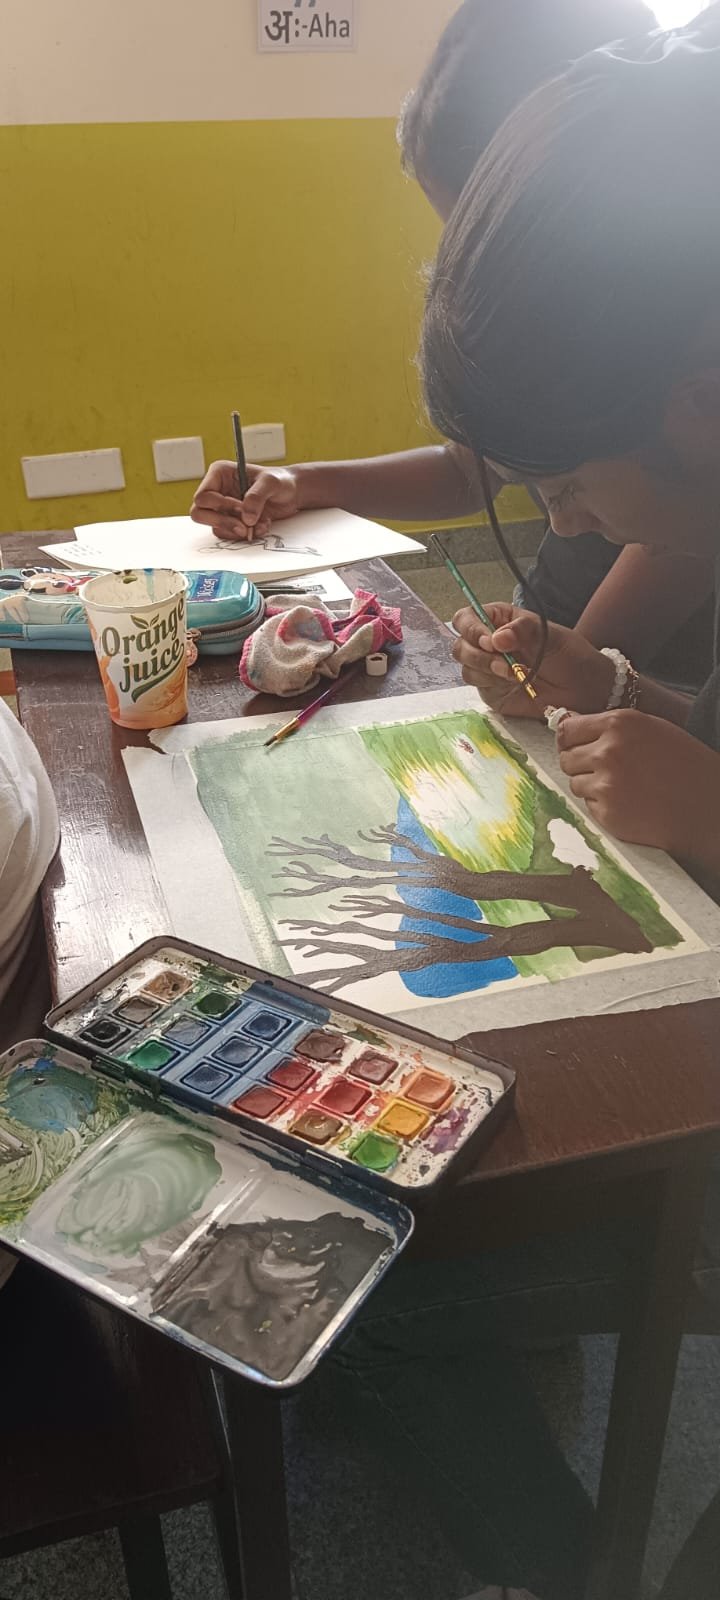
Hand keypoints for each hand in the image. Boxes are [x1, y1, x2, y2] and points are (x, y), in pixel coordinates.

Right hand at [190, 461, 300, 541]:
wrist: (292, 493)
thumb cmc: (279, 480)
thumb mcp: (270, 482)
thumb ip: (256, 497)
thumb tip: (246, 518)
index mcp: (219, 474)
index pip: (203, 496)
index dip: (220, 506)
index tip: (241, 508)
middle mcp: (217, 491)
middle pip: (199, 514)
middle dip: (223, 522)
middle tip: (243, 527)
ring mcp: (223, 509)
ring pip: (215, 527)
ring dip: (238, 531)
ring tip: (260, 524)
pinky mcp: (232, 522)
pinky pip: (229, 535)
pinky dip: (245, 535)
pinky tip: (261, 526)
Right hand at [452, 603, 614, 718]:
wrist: (583, 689)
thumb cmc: (569, 656)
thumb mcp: (550, 635)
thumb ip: (523, 631)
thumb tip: (497, 638)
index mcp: (499, 620)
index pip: (467, 618)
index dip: (471, 628)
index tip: (490, 641)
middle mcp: (489, 643)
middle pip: (461, 644)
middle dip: (479, 654)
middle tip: (503, 662)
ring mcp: (487, 667)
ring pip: (466, 667)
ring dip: (487, 670)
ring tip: (515, 674)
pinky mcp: (490, 689)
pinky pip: (477, 686)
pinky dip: (492, 684)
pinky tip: (514, 683)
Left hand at [557, 709, 719, 856]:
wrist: (703, 805)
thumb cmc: (682, 765)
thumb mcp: (649, 730)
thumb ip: (609, 728)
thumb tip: (567, 726)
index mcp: (619, 724)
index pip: (568, 729)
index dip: (570, 739)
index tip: (575, 745)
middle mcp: (608, 750)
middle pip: (566, 757)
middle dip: (579, 764)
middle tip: (605, 770)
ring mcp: (605, 783)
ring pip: (574, 782)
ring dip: (591, 785)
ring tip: (623, 786)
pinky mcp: (606, 811)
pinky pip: (587, 805)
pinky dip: (602, 805)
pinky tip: (628, 802)